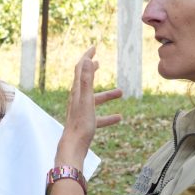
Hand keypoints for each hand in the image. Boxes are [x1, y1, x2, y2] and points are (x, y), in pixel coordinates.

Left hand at [56, 47, 121, 166]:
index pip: (80, 69)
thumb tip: (87, 60)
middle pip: (84, 81)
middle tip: (98, 62)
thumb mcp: (87, 99)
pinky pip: (98, 116)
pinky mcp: (84, 122)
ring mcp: (80, 111)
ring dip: (107, 95)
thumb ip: (87, 80)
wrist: (73, 146)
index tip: (94, 48)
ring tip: (121, 93)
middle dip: (91, 70)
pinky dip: (108, 115)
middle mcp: (77, 99)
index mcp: (77, 91)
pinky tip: (119, 118)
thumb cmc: (81, 123)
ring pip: (94, 99)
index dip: (86, 57)